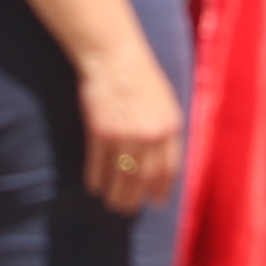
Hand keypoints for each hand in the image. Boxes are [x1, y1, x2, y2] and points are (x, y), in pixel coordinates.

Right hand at [74, 36, 184, 214]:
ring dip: (115, 195)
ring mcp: (125, 135)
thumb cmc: (141, 77)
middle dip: (135, 199)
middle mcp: (150, 135)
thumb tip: (162, 161)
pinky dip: (96, 179)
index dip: (161, 190)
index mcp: (170, 127)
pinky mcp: (101, 132)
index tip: (155, 203)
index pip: (168, 170)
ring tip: (111, 202)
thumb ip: (165, 131)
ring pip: (121, 177)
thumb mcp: (164, 102)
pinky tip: (94, 186)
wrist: (114, 56)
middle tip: (127, 209)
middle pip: (143, 179)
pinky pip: (98, 165)